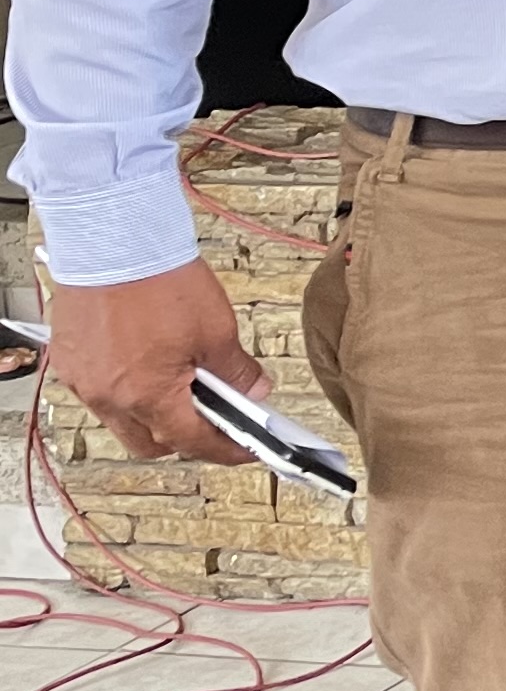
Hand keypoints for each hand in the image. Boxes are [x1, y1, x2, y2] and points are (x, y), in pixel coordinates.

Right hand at [47, 262, 261, 464]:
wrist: (114, 240)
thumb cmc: (159, 280)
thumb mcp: (217, 331)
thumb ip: (236, 371)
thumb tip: (252, 391)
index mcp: (146, 395)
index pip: (191, 442)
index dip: (224, 449)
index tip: (244, 449)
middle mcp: (107, 396)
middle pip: (150, 442)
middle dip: (185, 438)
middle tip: (215, 418)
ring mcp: (83, 380)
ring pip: (121, 420)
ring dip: (153, 413)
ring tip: (183, 383)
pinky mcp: (69, 360)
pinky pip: (99, 392)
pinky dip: (126, 390)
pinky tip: (148, 366)